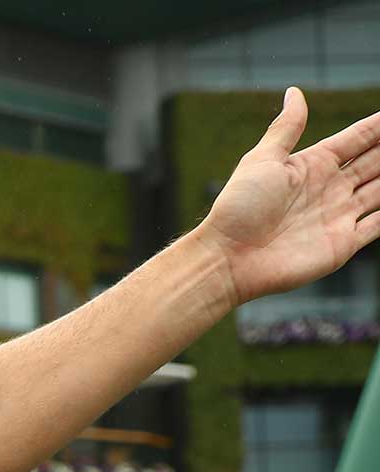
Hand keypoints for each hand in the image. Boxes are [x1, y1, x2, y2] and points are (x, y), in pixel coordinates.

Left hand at [197, 87, 379, 306]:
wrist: (228, 259)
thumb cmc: (239, 208)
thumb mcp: (262, 159)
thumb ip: (286, 127)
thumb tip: (295, 91)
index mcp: (314, 164)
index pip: (359, 138)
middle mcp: (330, 188)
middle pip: (376, 161)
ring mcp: (338, 216)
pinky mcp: (342, 244)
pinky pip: (378, 225)